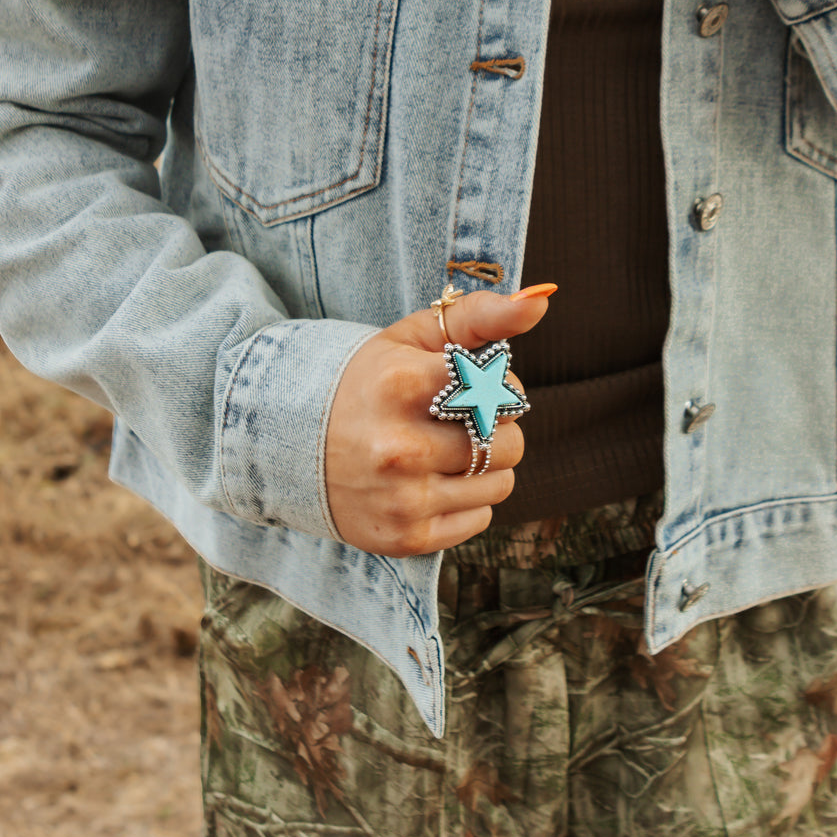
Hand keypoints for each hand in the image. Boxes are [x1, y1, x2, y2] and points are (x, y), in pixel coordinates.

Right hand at [325, 286, 552, 556]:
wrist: (295, 444)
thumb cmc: (371, 380)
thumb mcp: (414, 336)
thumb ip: (480, 314)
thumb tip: (541, 299)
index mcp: (401, 385)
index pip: (500, 387)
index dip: (497, 383)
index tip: (473, 381)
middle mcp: (399, 447)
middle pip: (510, 441)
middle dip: (496, 426)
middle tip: (462, 417)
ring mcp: (401, 498)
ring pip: (502, 483)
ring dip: (486, 464)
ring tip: (447, 448)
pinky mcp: (406, 537)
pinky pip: (481, 518)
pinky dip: (469, 499)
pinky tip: (434, 479)